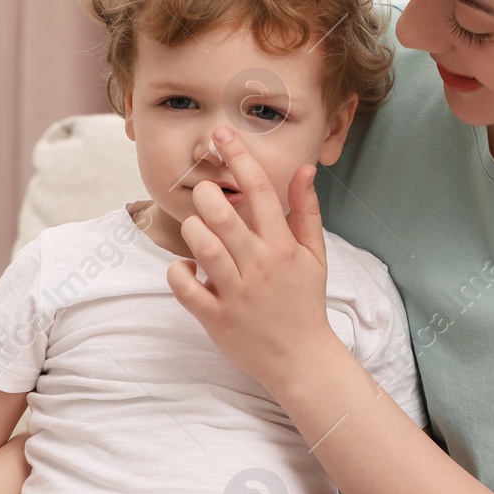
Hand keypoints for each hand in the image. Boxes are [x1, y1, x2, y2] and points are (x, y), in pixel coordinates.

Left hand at [166, 126, 339, 392]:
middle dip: (206, 194)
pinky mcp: (215, 318)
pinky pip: (184, 286)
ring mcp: (236, 293)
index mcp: (283, 246)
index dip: (239, 156)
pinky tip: (189, 268)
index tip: (221, 134)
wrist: (301, 359)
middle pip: (222, 213)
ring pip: (201, 246)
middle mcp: (259, 266)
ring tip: (198, 231)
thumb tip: (305, 169)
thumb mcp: (314, 255)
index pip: (259, 190)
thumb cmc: (305, 302)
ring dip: (192, 230)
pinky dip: (179, 271)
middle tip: (205, 195)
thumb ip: (306, 211)